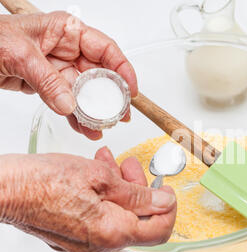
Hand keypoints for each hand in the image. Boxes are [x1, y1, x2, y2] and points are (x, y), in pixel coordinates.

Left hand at [0, 12, 137, 139]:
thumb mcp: (19, 54)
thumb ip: (47, 80)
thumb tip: (69, 103)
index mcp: (66, 31)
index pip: (105, 49)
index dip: (122, 69)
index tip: (130, 90)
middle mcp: (66, 49)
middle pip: (99, 74)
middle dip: (111, 96)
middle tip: (120, 114)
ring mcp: (58, 68)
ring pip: (85, 92)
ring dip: (94, 112)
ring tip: (102, 127)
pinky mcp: (48, 85)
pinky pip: (68, 102)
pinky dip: (76, 117)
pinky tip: (84, 128)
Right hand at [0, 148, 175, 251]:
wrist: (5, 190)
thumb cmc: (43, 182)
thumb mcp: (101, 177)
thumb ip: (138, 194)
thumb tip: (163, 202)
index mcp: (114, 233)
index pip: (160, 229)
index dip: (169, 207)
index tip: (166, 189)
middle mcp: (102, 247)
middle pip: (138, 220)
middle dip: (139, 188)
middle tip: (130, 165)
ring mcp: (87, 246)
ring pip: (119, 216)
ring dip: (120, 188)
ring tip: (109, 163)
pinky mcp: (75, 241)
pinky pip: (101, 220)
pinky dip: (104, 198)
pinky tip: (97, 176)